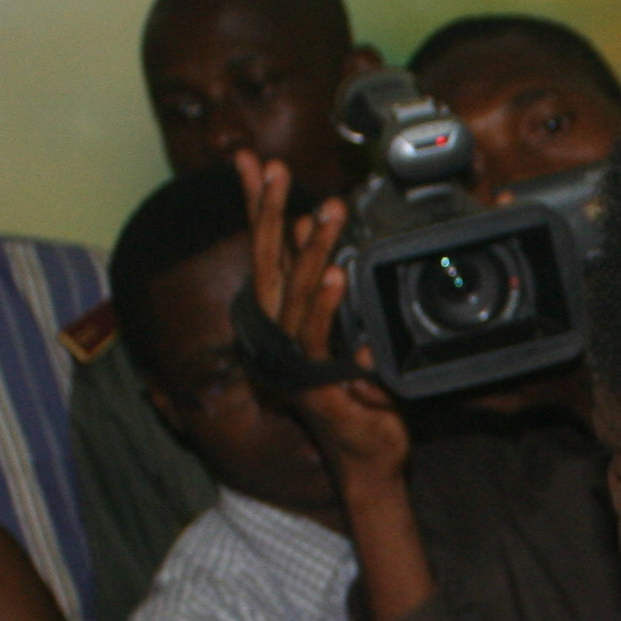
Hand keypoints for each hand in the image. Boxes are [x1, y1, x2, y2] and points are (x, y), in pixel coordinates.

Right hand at [233, 150, 405, 476]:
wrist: (366, 457)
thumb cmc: (355, 394)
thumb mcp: (339, 326)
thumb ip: (318, 279)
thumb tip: (305, 231)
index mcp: (281, 319)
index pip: (264, 251)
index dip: (256, 206)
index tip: (253, 162)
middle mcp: (276, 337)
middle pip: (265, 264)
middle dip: (266, 212)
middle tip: (275, 169)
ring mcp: (292, 362)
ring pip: (293, 295)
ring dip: (310, 250)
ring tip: (324, 212)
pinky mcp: (314, 385)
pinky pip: (317, 338)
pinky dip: (325, 305)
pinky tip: (335, 276)